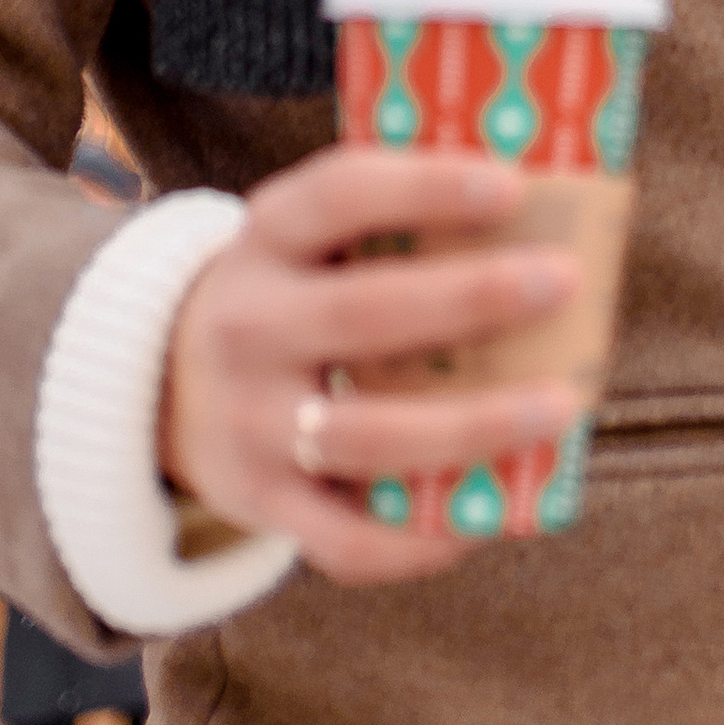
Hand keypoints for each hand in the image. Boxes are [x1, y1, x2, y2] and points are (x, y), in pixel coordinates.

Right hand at [161, 144, 580, 586]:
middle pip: (362, 313)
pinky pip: (346, 540)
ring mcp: (250, 423)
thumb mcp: (312, 234)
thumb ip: (399, 220)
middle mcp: (247, 326)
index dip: (425, 187)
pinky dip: (422, 539)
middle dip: (470, 298)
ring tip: (561, 408)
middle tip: (563, 281)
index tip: (513, 184)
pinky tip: (494, 517)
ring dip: (471, 425)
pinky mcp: (262, 504)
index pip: (340, 193)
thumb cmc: (293, 289)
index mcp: (269, 235)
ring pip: (366, 435)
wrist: (160, 383)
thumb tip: (550, 204)